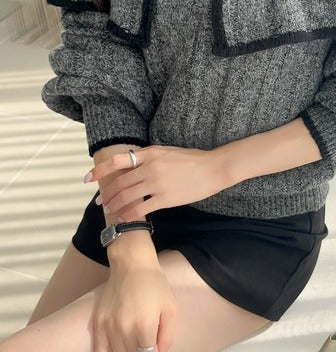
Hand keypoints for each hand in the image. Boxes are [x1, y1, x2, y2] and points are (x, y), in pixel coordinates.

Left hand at [83, 145, 228, 220]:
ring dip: (115, 206)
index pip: (118, 160)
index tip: (89, 178)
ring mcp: (157, 183)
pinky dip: (130, 215)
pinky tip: (125, 219)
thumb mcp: (167, 152)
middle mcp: (150, 167)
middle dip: (107, 194)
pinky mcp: (165, 198)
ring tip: (111, 211)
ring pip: (127, 197)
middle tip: (100, 202)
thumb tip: (132, 166)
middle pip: (120, 183)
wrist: (212, 168)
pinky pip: (141, 209)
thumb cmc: (192, 160)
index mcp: (150, 153)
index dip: (100, 170)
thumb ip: (149, 158)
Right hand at [92, 257, 176, 351]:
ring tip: (133, 338)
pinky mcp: (98, 322)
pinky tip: (117, 346)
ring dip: (127, 349)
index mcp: (144, 326)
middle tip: (145, 339)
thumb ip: (167, 335)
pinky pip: (99, 350)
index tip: (154, 345)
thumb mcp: (170, 307)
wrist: (132, 264)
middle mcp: (124, 329)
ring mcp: (108, 326)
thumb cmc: (154, 284)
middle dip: (140, 350)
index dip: (153, 351)